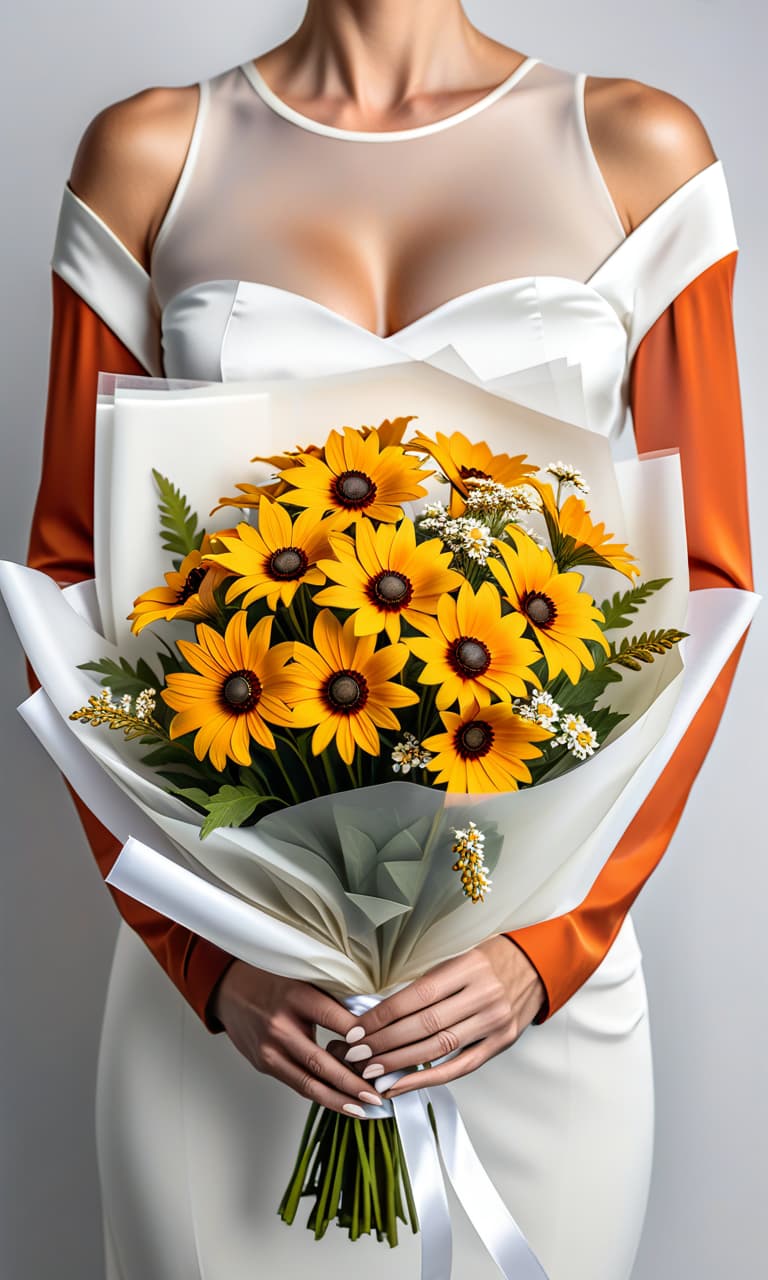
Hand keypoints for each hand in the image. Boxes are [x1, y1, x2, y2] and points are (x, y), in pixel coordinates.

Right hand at [211, 960, 386, 1115]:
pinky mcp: (264, 1064)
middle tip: (376, 1095)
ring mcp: (269, 1049)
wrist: (229, 989)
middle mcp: (280, 1026)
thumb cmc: (272, 981)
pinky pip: (297, 1083)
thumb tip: (368, 1026)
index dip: (359, 1037)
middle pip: (320, 1062)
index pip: (333, 1019)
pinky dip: (320, 1095)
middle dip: (352, 1083)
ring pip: (308, 1083)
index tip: (381, 1050)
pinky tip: (341, 1102)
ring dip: (338, 1100)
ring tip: (363, 1109)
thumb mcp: (303, 979)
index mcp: (295, 997)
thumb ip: (332, 1001)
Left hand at [335, 937, 545, 1098]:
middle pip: (425, 1025)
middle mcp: (483, 995)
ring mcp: (494, 1022)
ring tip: (371, 1071)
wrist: (538, 966)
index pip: (416, 996)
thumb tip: (382, 1011)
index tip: (357, 1028)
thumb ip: (428, 984)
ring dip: (400, 1062)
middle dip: (385, 1042)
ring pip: (439, 1048)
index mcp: (469, 967)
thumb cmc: (491, 959)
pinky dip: (427, 1077)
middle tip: (356, 1054)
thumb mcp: (460, 958)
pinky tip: (402, 1084)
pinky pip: (459, 1066)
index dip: (383, 1015)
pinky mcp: (500, 1043)